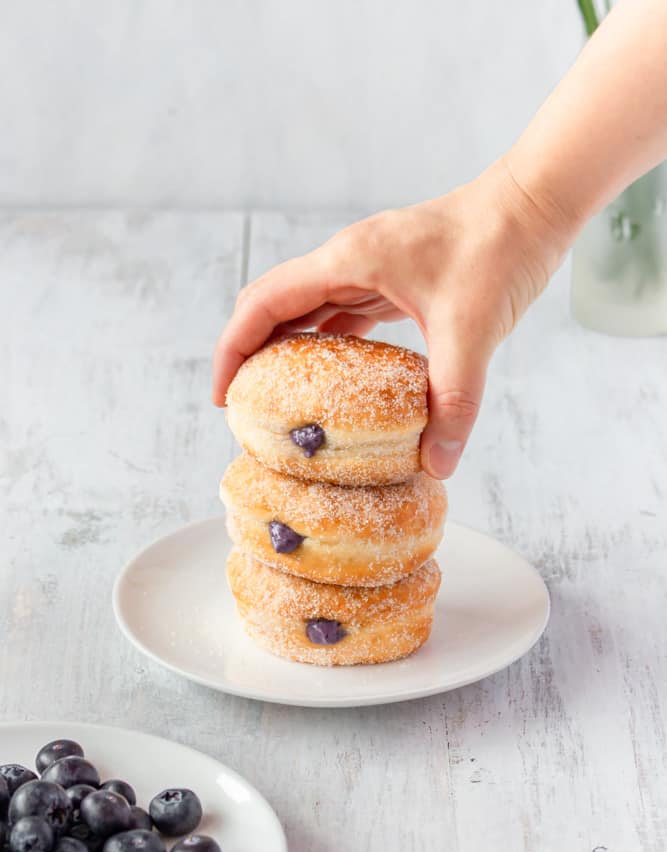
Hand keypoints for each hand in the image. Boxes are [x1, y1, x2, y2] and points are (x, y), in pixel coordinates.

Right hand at [212, 158, 571, 477]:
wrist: (533, 205)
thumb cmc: (499, 247)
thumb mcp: (474, 331)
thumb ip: (455, 400)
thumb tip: (437, 464)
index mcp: (348, 261)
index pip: (263, 303)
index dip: (232, 349)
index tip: (223, 397)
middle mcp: (348, 262)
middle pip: (273, 307)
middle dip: (249, 354)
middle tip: (244, 408)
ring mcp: (367, 269)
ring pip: (305, 311)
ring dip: (285, 351)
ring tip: (278, 403)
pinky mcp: (390, 281)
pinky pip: (341, 316)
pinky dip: (327, 348)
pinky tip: (333, 385)